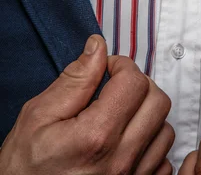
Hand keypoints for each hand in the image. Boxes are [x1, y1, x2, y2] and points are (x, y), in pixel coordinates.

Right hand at [0, 35, 173, 174]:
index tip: (106, 69)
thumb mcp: (37, 117)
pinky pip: (164, 160)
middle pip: (157, 101)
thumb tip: (97, 49)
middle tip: (115, 86)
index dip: (121, 65)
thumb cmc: (24, 169)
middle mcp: (120, 159)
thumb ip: (74, 80)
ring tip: (121, 113)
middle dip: (138, 84)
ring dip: (147, 113)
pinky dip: (152, 144)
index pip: (134, 81)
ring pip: (165, 129)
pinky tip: (129, 139)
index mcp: (96, 135)